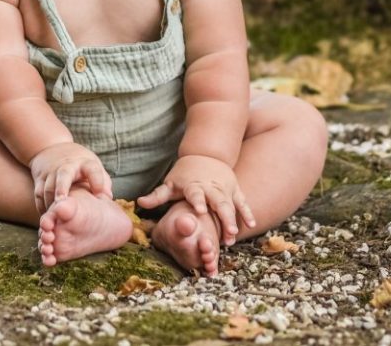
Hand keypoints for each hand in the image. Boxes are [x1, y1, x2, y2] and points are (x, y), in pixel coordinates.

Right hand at [29, 142, 112, 213]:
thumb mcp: (93, 166)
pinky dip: (42, 206)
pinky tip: (48, 216)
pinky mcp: (40, 178)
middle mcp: (67, 165)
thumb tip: (108, 197)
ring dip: (51, 203)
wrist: (52, 148)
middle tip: (62, 202)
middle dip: (62, 188)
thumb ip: (103, 181)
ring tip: (57, 218)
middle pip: (64, 175)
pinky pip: (38, 194)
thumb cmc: (79, 163)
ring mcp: (51, 171)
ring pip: (48, 188)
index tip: (102, 195)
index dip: (97, 181)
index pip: (92, 169)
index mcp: (84, 163)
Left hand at [137, 155, 255, 245]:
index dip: (198, 201)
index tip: (200, 211)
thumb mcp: (170, 182)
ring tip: (232, 236)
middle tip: (226, 234)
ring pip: (231, 204)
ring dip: (233, 220)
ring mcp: (224, 188)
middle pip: (217, 202)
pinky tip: (251, 225)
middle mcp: (210, 186)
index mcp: (193, 185)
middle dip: (222, 217)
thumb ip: (157, 196)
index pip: (195, 194)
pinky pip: (242, 201)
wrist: (206, 153)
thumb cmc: (185, 173)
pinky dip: (247, 212)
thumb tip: (138, 203)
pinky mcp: (234, 189)